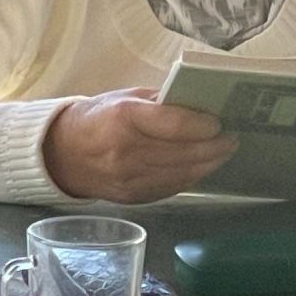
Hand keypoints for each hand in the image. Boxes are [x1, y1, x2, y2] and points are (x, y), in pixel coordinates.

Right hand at [42, 87, 238, 202]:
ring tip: (223, 152)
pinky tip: (201, 167)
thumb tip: (198, 104)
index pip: (172, 124)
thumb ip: (160, 102)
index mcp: (124, 118)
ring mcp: (129, 180)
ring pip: (181, 174)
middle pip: (182, 153)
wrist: (62, 155)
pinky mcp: (133, 198)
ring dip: (208, 164)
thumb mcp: (126, 97)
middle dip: (214, 147)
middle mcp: (127, 152)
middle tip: (232, 138)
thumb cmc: (99, 117)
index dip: (200, 125)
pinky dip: (190, 177)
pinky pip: (171, 188)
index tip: (219, 123)